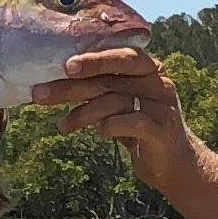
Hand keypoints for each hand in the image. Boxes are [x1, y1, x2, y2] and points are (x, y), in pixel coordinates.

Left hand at [26, 43, 197, 191]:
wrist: (174, 163)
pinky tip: (98, 132)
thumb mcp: (120, 104)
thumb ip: (100, 89)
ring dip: (82, 113)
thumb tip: (54, 81)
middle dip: (75, 84)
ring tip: (62, 126)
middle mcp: (156, 82)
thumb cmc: (139, 129)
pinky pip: (131, 122)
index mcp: (147, 68)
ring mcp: (161, 106)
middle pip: (111, 77)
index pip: (119, 55)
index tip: (64, 65)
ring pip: (115, 101)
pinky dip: (110, 126)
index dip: (93, 58)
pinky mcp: (162, 131)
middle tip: (43, 92)